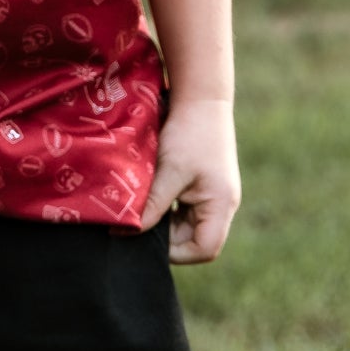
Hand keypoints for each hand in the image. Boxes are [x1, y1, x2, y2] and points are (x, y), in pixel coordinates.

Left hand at [139, 95, 239, 262]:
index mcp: (222, 205)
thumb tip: (126, 232)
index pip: (205, 249)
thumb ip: (152, 206)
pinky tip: (150, 195)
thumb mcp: (169, 172)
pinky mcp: (203, 188)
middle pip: (194, 241)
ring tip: (143, 207)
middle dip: (165, 236)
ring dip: (163, 221)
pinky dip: (166, 208)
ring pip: (186, 226)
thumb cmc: (189, 133)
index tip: (148, 236)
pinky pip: (184, 211)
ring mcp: (213, 197)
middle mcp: (222, 206)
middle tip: (138, 221)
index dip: (176, 252)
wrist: (201, 98)